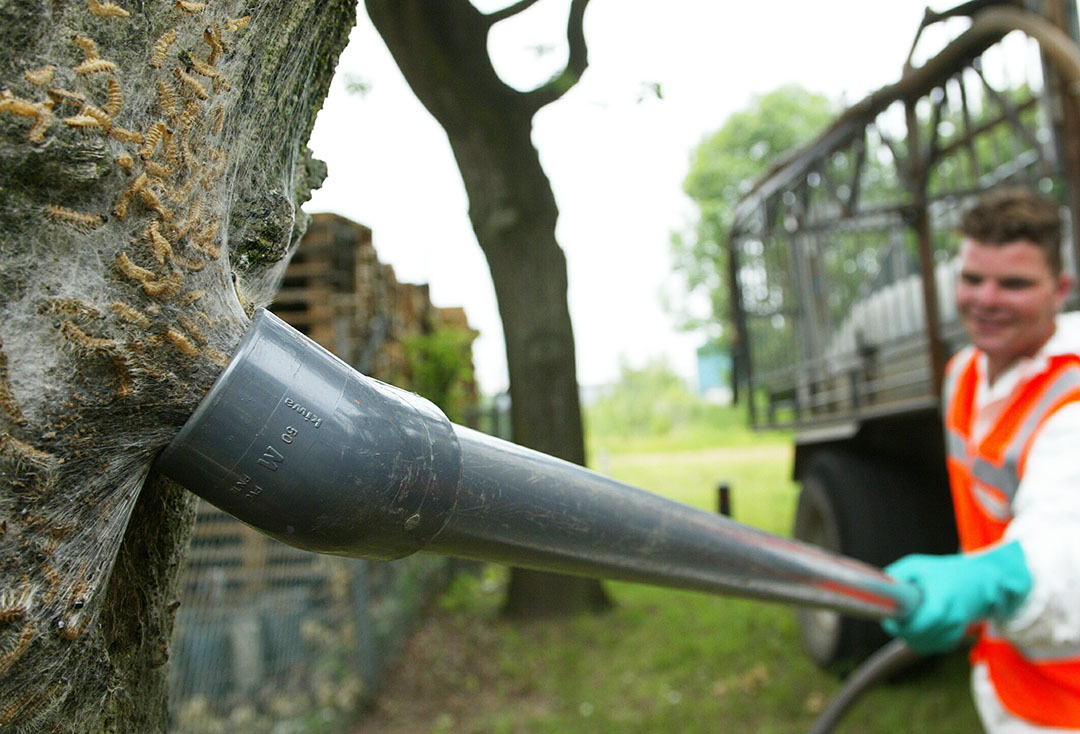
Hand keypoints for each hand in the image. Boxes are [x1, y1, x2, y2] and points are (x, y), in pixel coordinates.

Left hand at [882, 541, 1031, 654]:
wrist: (978, 583)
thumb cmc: (943, 572)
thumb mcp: (918, 565)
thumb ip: (897, 574)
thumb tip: (877, 586)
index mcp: (944, 598)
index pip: (925, 622)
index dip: (904, 625)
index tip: (890, 619)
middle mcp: (953, 618)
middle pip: (920, 636)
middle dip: (901, 631)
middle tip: (893, 619)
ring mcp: (955, 631)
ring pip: (923, 645)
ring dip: (908, 637)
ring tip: (905, 620)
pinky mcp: (953, 640)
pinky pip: (929, 647)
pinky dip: (918, 640)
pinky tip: (916, 627)